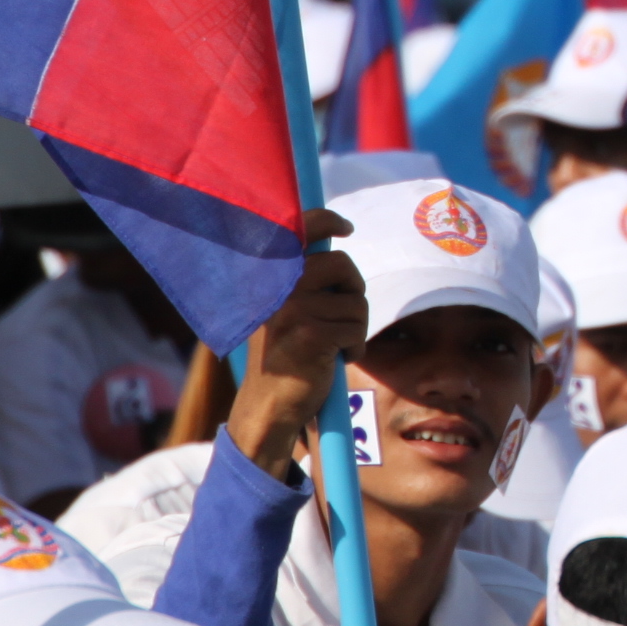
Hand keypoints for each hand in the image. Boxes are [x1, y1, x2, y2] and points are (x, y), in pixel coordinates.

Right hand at [230, 211, 365, 482]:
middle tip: (345, 315)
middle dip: (354, 289)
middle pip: (343, 264)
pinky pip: (356, 329)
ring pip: (356, 301)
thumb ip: (305, 278)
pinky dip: (354, 347)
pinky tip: (333, 360)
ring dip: (356, 326)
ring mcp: (291, 310)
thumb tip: (333, 242)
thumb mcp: (289, 308)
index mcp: (270, 278)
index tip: (346, 228)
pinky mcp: (310, 334)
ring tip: (332, 345)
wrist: (270, 405)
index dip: (327, 220)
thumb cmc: (288, 353)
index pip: (300, 230)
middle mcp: (277, 287)